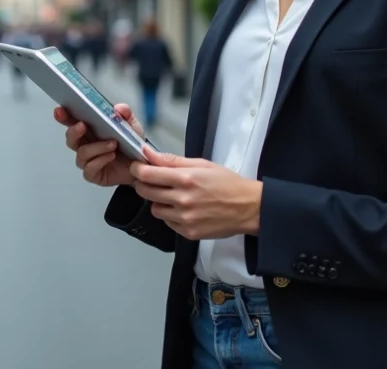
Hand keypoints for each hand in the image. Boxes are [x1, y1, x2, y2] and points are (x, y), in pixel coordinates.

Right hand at [53, 103, 144, 187]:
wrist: (140, 166)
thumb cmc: (130, 144)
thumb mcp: (131, 125)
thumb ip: (126, 114)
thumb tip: (118, 108)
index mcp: (89, 130)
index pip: (72, 121)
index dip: (64, 116)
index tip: (60, 110)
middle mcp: (84, 144)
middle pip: (70, 138)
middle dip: (74, 131)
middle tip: (82, 126)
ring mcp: (86, 161)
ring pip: (82, 153)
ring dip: (97, 147)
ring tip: (113, 144)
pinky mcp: (92, 174)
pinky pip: (89, 168)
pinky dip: (100, 160)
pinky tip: (111, 156)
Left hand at [130, 147, 262, 240]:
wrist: (248, 208)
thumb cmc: (228, 184)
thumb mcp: (202, 164)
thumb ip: (173, 160)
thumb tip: (149, 154)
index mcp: (186, 179)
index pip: (147, 175)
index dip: (138, 169)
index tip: (138, 167)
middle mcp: (183, 200)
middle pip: (146, 192)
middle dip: (144, 184)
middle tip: (153, 180)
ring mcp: (185, 219)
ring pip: (155, 210)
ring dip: (159, 202)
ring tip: (173, 196)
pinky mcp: (188, 233)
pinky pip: (168, 223)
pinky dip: (171, 216)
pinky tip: (184, 209)